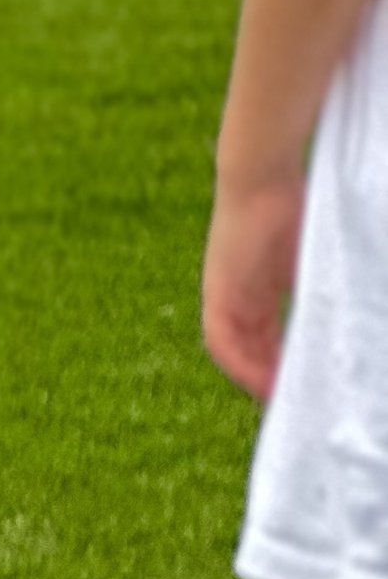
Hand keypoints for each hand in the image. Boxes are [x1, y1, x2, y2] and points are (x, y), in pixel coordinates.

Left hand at [203, 172, 305, 400]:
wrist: (262, 173)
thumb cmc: (296, 202)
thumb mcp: (315, 255)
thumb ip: (324, 286)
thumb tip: (360, 312)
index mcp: (258, 286)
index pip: (266, 336)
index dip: (281, 363)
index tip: (304, 386)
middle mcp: (237, 294)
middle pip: (250, 349)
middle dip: (271, 378)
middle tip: (296, 406)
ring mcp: (224, 293)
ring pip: (235, 351)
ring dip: (256, 378)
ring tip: (283, 403)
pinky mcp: (218, 291)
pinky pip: (222, 340)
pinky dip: (242, 364)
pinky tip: (262, 382)